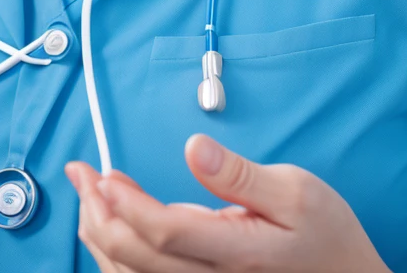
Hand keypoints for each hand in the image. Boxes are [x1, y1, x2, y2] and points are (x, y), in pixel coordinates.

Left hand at [65, 133, 389, 272]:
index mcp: (237, 254)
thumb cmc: (326, 237)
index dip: (125, 204)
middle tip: (80, 172)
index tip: (103, 173)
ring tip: (86, 192)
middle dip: (97, 212)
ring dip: (99, 234)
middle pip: (134, 259)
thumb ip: (241, 174)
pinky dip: (115, 255)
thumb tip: (194, 147)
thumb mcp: (297, 191)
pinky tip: (109, 223)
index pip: (164, 234)